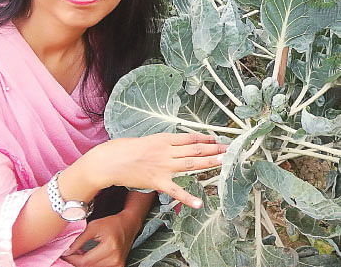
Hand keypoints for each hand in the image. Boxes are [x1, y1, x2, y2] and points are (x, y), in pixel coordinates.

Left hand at [61, 211, 138, 266]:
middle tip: (71, 253)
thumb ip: (80, 239)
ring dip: (85, 263)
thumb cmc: (112, 223)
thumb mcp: (94, 226)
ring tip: (81, 254)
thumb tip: (67, 250)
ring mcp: (118, 265)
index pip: (85, 261)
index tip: (64, 254)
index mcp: (110, 247)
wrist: (128, 225)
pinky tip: (90, 258)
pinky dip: (93, 264)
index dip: (72, 258)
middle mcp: (115, 259)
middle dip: (77, 261)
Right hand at [81, 132, 226, 208]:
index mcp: (163, 139)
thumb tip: (177, 145)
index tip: (217, 139)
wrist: (110, 160)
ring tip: (224, 162)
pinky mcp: (157, 181)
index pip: (190, 137)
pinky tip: (200, 203)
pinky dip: (188, 198)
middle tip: (230, 149)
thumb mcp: (147, 139)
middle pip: (195, 149)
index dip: (206, 138)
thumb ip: (163, 143)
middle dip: (214, 149)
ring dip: (209, 163)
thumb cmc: (125, 148)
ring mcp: (163, 166)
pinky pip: (175, 190)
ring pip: (191, 164)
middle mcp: (166, 151)